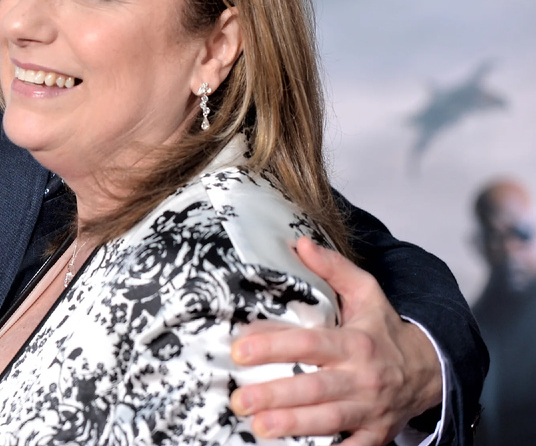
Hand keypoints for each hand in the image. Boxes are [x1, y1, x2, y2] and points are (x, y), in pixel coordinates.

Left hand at [228, 236, 442, 445]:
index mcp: (355, 342)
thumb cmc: (384, 329)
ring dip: (293, 426)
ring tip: (258, 427)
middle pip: (315, 388)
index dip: (274, 346)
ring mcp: (370, 410)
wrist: (429, 370)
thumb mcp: (366, 291)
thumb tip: (299, 243)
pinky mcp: (376, 435)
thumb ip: (332, 268)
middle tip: (240, 400)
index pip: (309, 343)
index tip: (240, 349)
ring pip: (328, 421)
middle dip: (276, 395)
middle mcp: (363, 378)